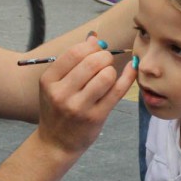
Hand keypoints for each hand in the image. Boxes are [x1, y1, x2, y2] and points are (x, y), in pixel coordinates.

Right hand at [36, 39, 135, 157]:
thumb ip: (72, 61)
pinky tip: (131, 69)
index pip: (75, 53)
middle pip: (92, 62)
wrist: (56, 143)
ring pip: (106, 76)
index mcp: (49, 81)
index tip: (97, 49)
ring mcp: (79, 107)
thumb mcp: (55, 84)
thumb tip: (94, 38)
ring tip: (108, 75)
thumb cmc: (58, 109)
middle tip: (106, 61)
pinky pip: (117, 91)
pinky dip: (128, 76)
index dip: (91, 46)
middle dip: (105, 56)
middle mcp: (62, 94)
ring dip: (112, 70)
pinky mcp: (96, 117)